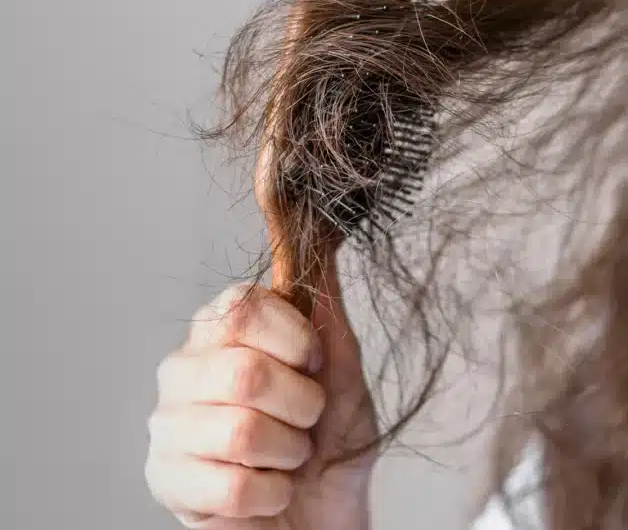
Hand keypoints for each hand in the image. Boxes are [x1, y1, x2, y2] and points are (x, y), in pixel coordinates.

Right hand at [145, 268, 377, 529]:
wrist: (325, 512)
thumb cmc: (330, 440)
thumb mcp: (342, 372)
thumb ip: (326, 314)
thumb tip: (317, 245)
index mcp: (219, 332)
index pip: (241, 307)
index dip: (295, 339)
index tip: (315, 363)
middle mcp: (182, 371)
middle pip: (244, 373)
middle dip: (301, 406)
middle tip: (306, 420)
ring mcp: (166, 427)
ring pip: (240, 433)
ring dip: (289, 453)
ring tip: (288, 456)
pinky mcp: (165, 481)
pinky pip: (233, 488)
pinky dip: (273, 494)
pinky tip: (270, 491)